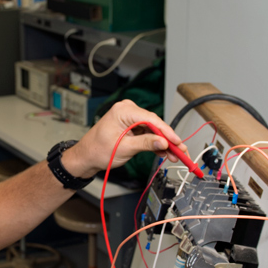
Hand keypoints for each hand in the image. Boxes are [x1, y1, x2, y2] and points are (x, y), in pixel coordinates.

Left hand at [61, 100, 189, 179]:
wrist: (86, 156)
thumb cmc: (98, 151)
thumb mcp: (124, 149)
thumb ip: (146, 144)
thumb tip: (163, 142)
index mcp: (123, 111)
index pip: (151, 119)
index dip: (167, 132)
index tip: (177, 142)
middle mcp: (127, 110)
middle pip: (154, 123)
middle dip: (168, 138)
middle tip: (181, 150)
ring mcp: (129, 117)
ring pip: (153, 129)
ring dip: (163, 142)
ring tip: (175, 154)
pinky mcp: (131, 125)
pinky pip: (147, 132)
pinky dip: (155, 142)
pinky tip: (164, 152)